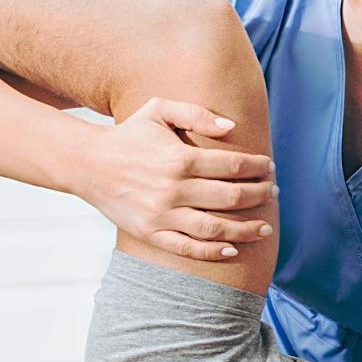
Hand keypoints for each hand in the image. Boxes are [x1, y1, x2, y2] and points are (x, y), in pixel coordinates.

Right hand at [81, 98, 276, 261]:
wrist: (88, 163)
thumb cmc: (128, 135)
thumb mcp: (158, 110)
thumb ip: (195, 113)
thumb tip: (231, 127)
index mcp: (179, 158)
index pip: (232, 165)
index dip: (256, 167)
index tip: (269, 167)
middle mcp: (173, 189)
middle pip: (230, 197)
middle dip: (259, 195)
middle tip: (273, 192)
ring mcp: (161, 215)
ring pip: (214, 228)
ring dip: (245, 229)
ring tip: (265, 226)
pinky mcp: (150, 234)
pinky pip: (187, 248)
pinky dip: (212, 252)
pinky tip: (232, 249)